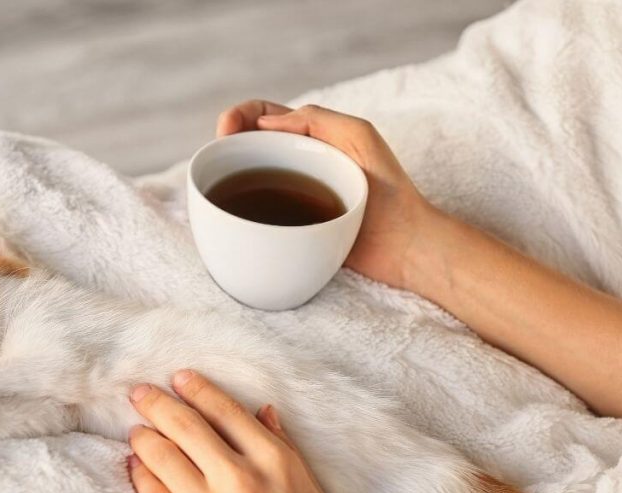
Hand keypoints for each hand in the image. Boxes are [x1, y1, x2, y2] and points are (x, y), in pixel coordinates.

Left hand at [127, 370, 416, 492]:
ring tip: (137, 430)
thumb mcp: (310, 492)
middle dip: (157, 403)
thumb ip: (283, 448)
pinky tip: (135, 465)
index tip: (179, 378)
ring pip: (162, 455)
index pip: (226, 412)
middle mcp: (240, 479)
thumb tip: (263, 411)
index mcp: (275, 463)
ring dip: (144, 436)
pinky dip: (140, 474)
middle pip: (186, 426)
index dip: (197, 390)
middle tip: (139, 393)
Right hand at [216, 100, 447, 289]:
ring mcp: (294, 199)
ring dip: (227, 179)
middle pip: (250, 147)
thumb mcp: (359, 138)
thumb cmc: (391, 193)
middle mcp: (301, 165)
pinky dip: (239, 215)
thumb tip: (265, 124)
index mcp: (314, 139)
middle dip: (226, 144)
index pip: (265, 116)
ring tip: (215, 184)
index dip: (240, 116)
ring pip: (250, 182)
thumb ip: (316, 121)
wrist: (406, 248)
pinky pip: (258, 218)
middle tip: (216, 155)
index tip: (226, 129)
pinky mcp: (292, 231)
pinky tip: (228, 217)